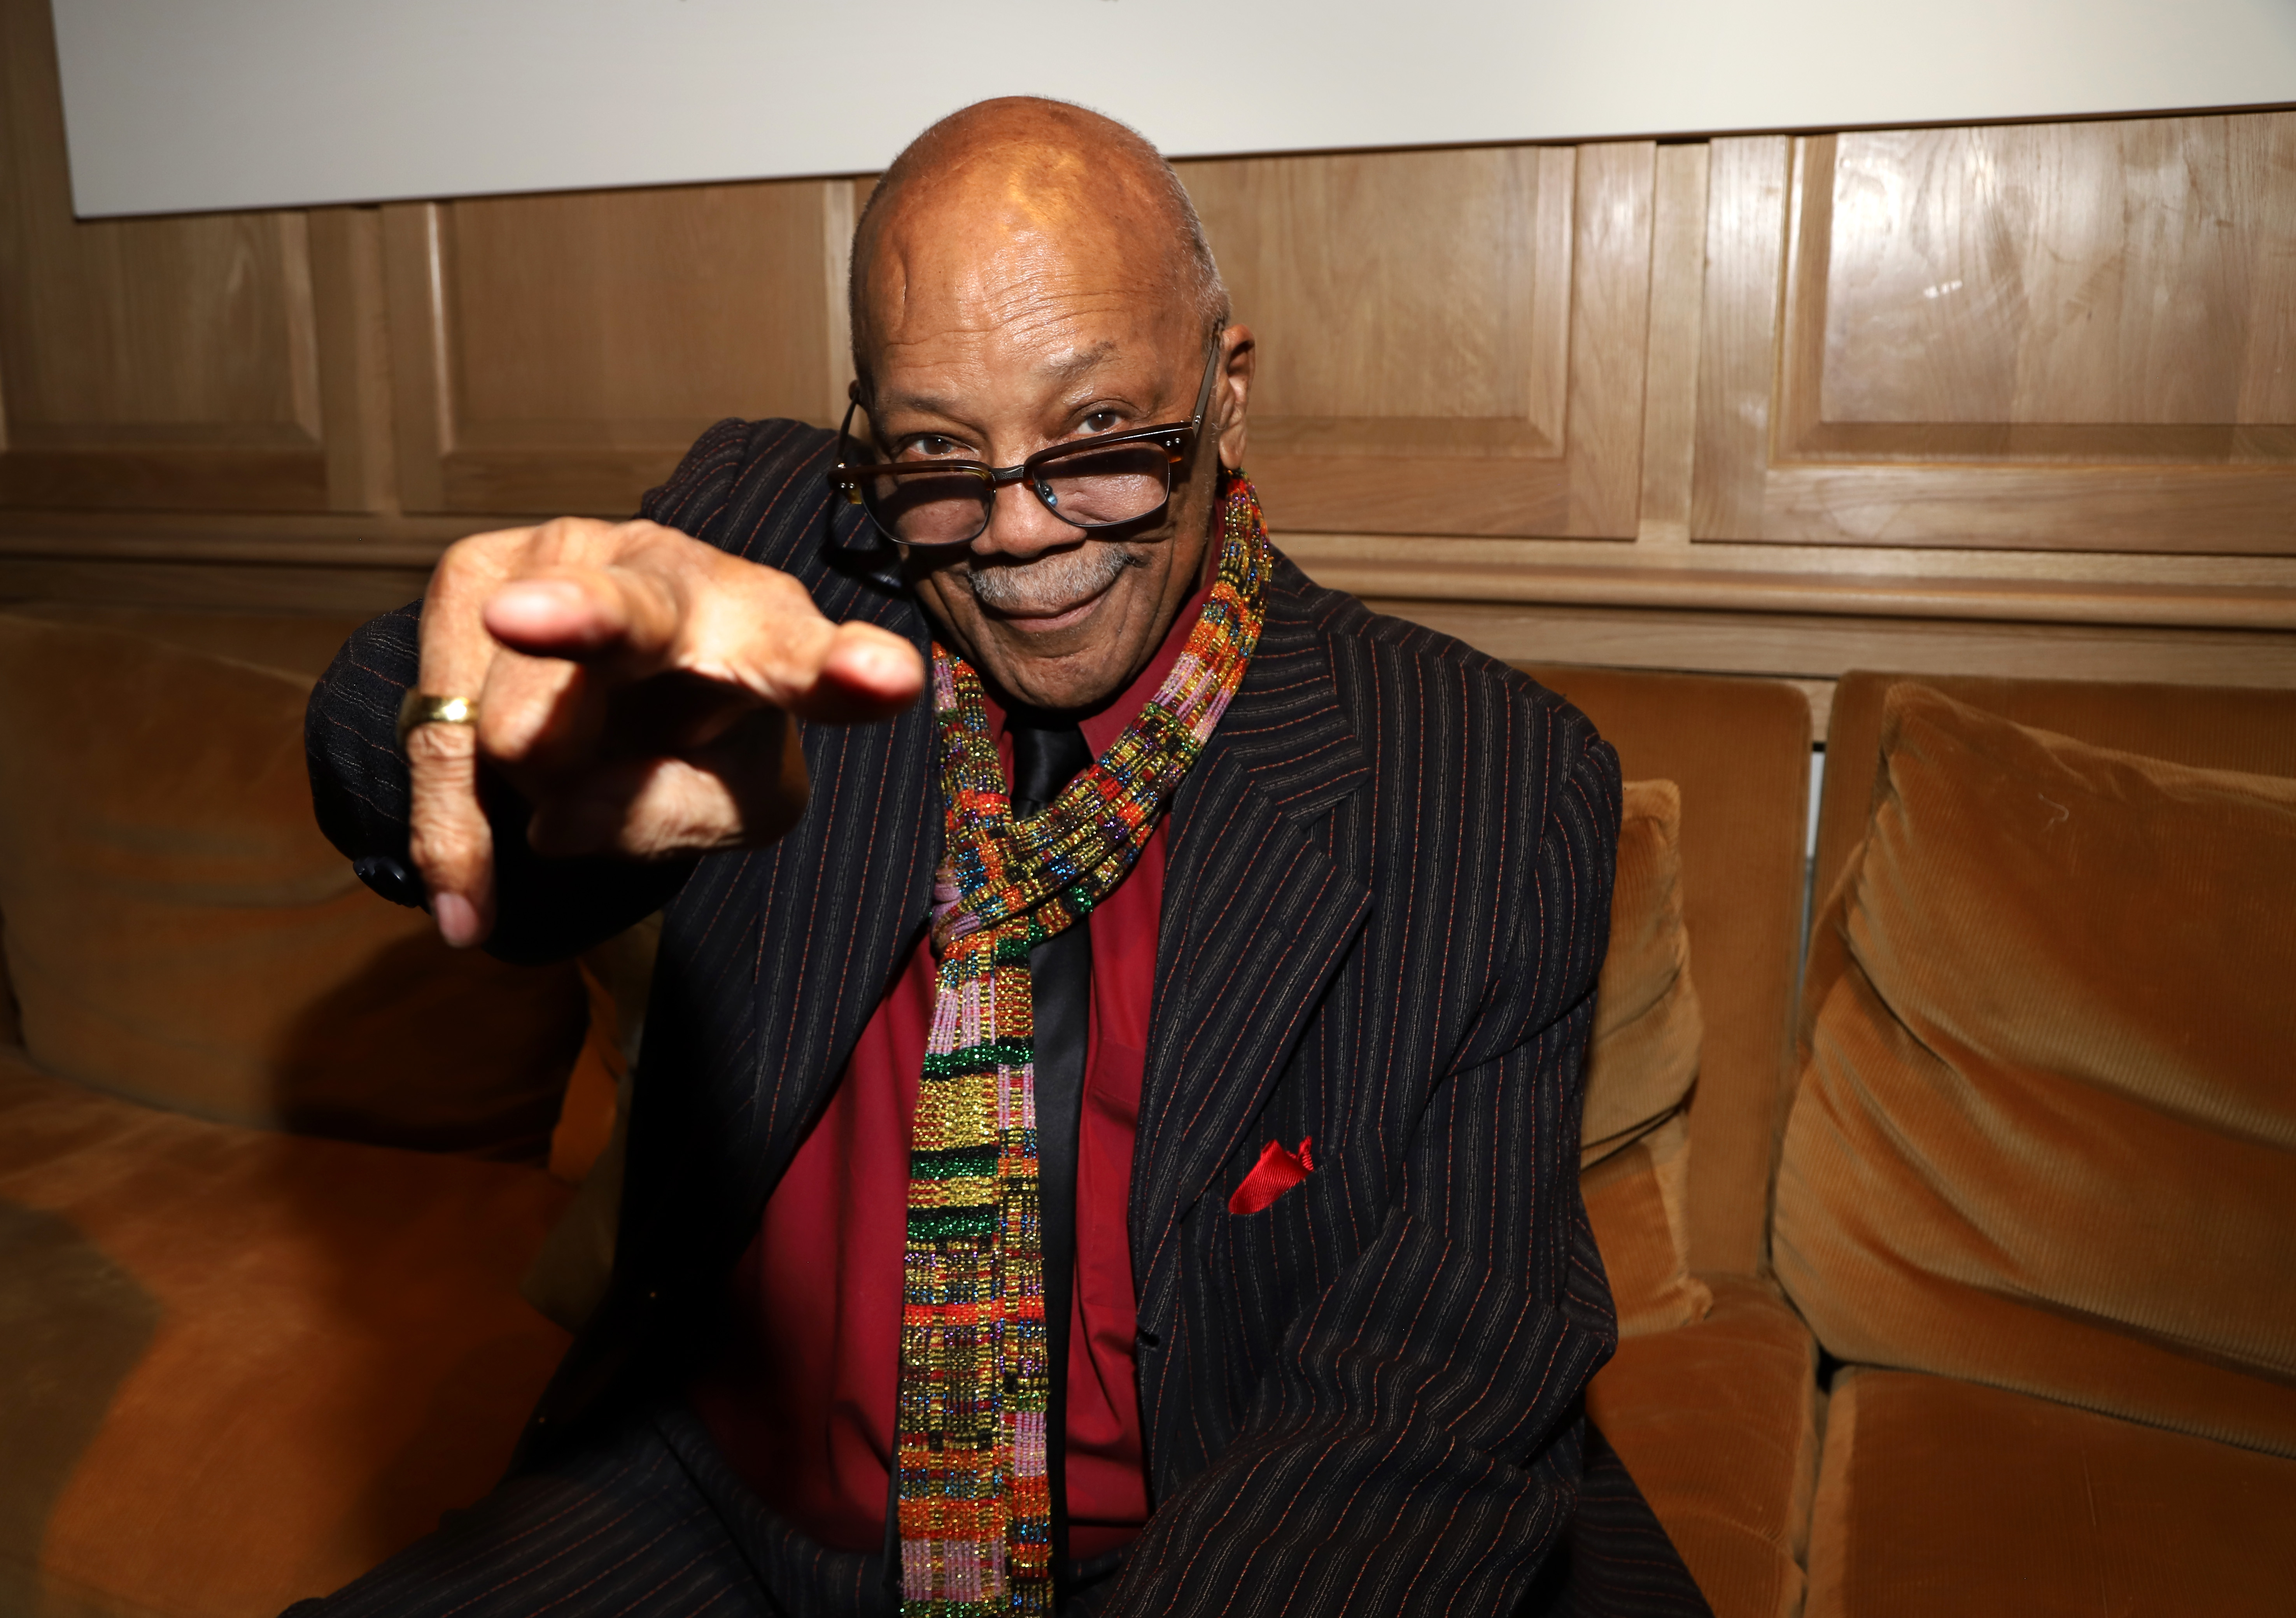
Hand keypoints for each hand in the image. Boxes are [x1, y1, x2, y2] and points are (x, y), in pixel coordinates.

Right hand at [405, 517, 923, 947]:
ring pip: (517, 732)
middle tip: (523, 620)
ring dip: (536, 794)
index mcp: (769, 631)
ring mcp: (564, 558)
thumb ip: (674, 817)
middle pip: (630, 612)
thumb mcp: (733, 804)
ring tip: (571, 773)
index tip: (885, 680)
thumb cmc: (705, 740)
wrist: (620, 673)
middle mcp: (671, 573)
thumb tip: (553, 818)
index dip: (845, 670)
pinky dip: (455, 831)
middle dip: (581, 616)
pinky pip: (440, 737)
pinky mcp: (473, 577)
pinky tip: (469, 898)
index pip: (809, 656)